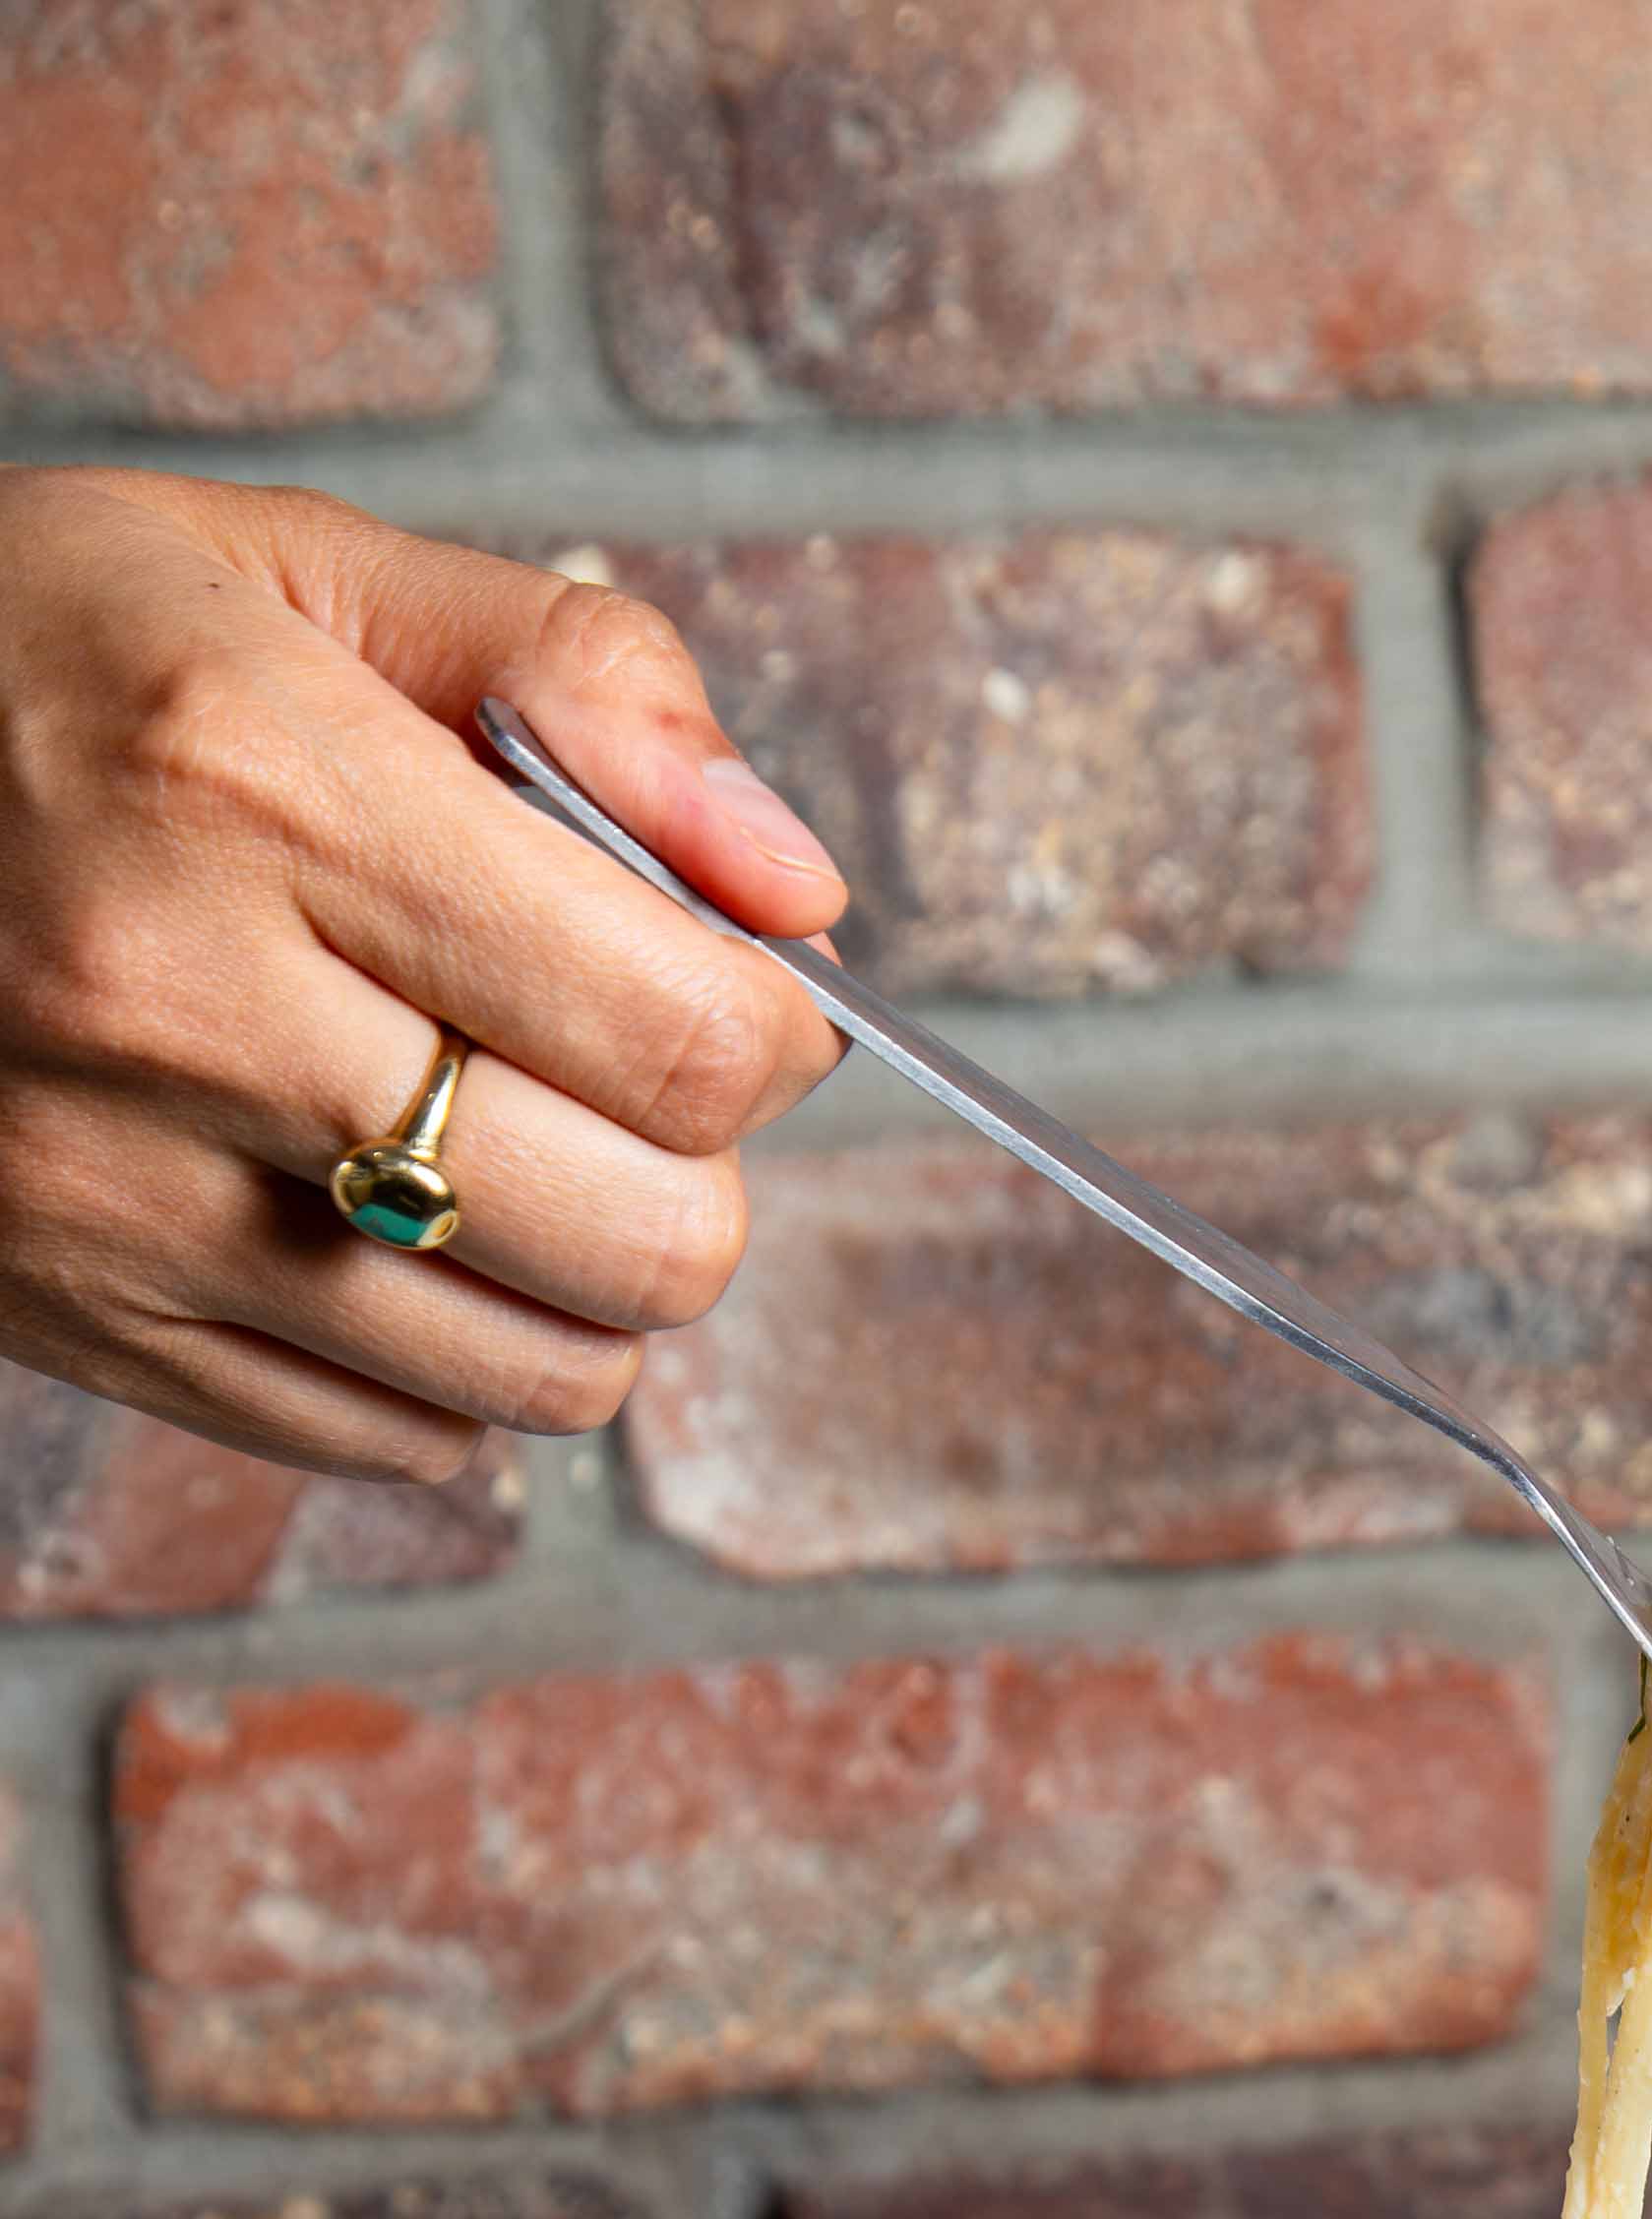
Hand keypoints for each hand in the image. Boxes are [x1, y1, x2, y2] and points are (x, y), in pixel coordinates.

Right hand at [0, 466, 847, 1478]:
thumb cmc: (21, 661)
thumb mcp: (283, 568)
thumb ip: (582, 686)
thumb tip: (798, 891)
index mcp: (257, 782)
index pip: (683, 1033)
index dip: (766, 1026)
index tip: (726, 984)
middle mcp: (187, 1010)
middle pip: (649, 1239)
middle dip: (692, 1167)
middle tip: (614, 1075)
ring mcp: (127, 1198)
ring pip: (547, 1375)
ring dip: (588, 1285)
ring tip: (509, 1152)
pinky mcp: (92, 1324)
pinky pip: (404, 1440)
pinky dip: (448, 1359)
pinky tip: (381, 1221)